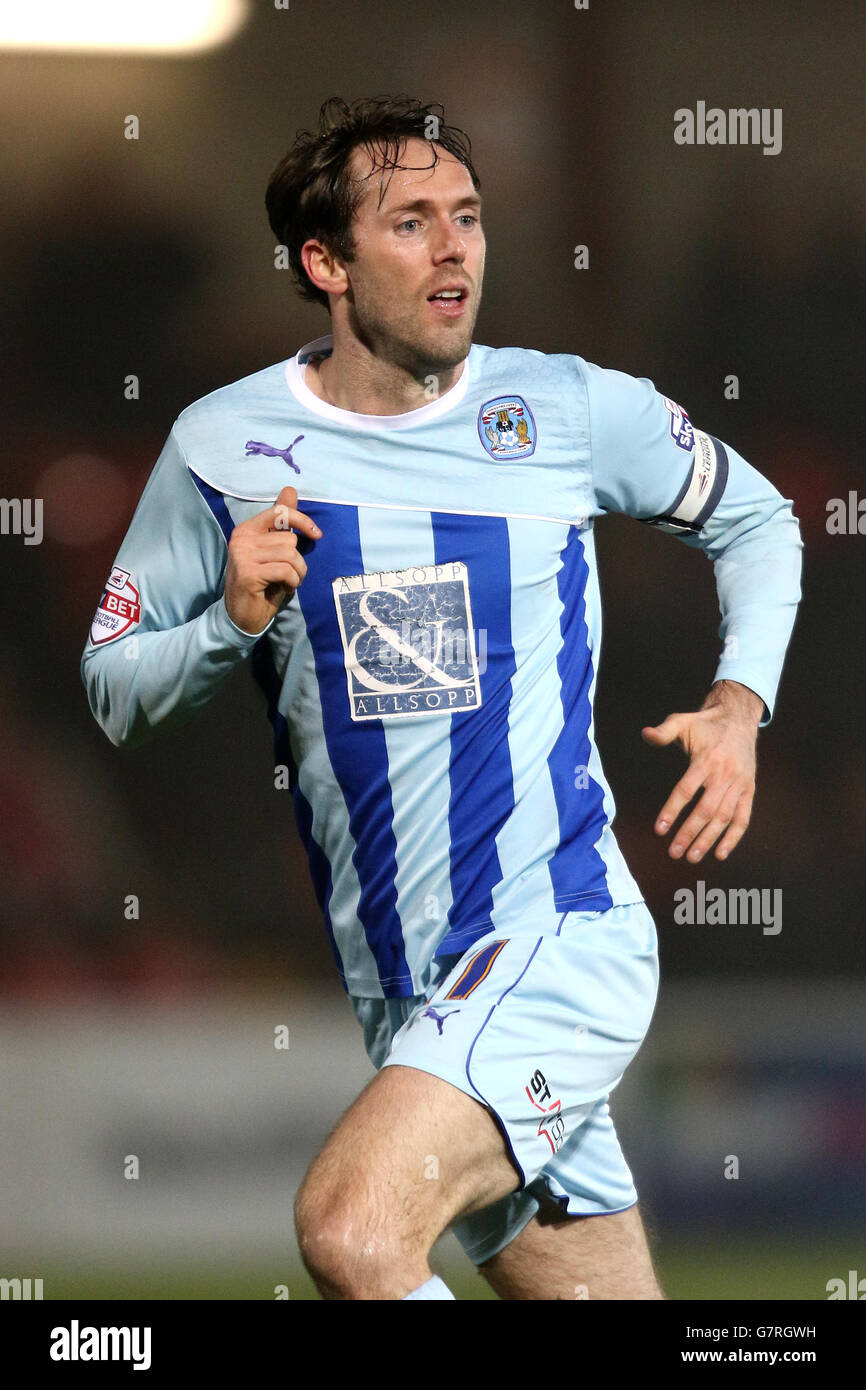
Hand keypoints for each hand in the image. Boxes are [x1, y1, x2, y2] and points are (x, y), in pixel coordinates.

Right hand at [225, 485, 320, 634]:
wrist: (242, 615)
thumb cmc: (262, 582)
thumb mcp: (273, 550)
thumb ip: (281, 522)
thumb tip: (290, 489)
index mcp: (246, 529)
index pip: (280, 512)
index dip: (302, 521)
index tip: (317, 535)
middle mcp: (241, 538)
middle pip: (289, 539)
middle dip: (298, 559)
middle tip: (291, 574)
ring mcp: (242, 555)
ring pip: (290, 554)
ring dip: (297, 572)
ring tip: (288, 581)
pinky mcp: (248, 573)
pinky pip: (285, 570)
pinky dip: (292, 582)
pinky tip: (284, 588)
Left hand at [641, 681, 762, 862]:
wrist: (738, 718)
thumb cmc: (705, 724)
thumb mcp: (682, 721)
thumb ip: (664, 731)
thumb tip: (645, 734)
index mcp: (706, 759)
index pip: (686, 790)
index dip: (672, 810)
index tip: (659, 830)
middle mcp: (724, 774)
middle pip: (706, 809)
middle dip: (689, 833)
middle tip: (674, 852)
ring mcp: (739, 784)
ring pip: (724, 817)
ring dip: (708, 839)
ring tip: (692, 856)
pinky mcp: (749, 790)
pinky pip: (743, 817)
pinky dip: (734, 837)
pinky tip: (721, 854)